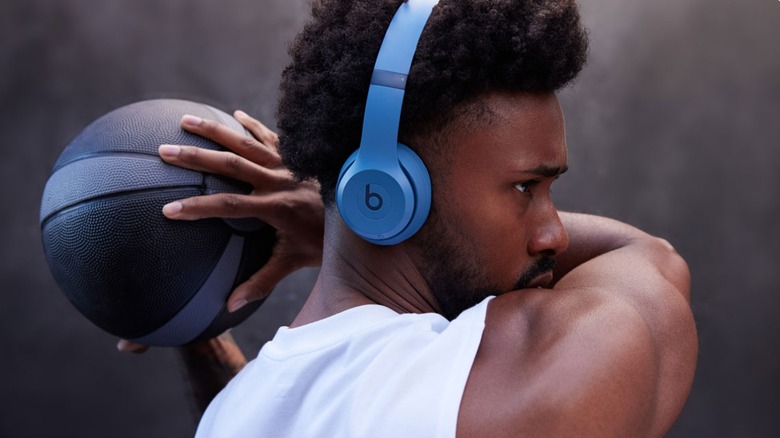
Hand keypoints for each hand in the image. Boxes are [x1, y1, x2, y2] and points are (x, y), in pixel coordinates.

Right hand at [117, 110, 323, 353]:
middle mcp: (280, 180)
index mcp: (276, 207)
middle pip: (231, 165)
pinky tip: (235, 115)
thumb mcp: (293, 262)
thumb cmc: (325, 242)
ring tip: (185, 120)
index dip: (198, 208)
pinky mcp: (297, 155)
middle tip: (163, 151)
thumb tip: (229, 306)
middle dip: (195, 158)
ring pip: (246, 142)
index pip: (228, 206)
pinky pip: (272, 136)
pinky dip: (253, 125)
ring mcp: (289, 164)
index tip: (167, 210)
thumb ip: (261, 282)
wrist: (362, 213)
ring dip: (215, 131)